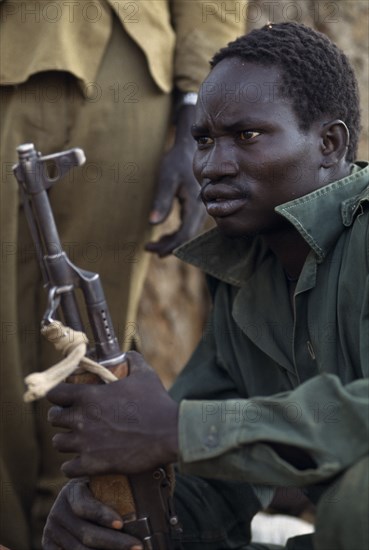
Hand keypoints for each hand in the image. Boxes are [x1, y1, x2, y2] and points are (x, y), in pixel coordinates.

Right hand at [42, 479, 142, 549]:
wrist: (72, 505)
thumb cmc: (95, 493)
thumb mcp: (99, 485)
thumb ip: (112, 490)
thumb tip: (143, 496)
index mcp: (71, 492)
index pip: (85, 505)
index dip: (102, 515)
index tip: (121, 523)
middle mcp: (58, 512)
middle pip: (86, 533)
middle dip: (115, 542)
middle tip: (137, 547)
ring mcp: (51, 531)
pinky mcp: (49, 547)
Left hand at [47, 352, 178, 476]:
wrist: (169, 433)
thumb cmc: (156, 402)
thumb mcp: (145, 374)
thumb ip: (132, 360)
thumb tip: (128, 354)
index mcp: (89, 396)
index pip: (54, 393)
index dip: (58, 395)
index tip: (65, 398)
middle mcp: (81, 419)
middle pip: (53, 418)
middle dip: (62, 417)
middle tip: (75, 419)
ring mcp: (85, 443)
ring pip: (58, 443)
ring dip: (67, 441)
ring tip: (78, 440)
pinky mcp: (93, 464)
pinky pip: (68, 468)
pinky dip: (72, 466)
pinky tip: (81, 461)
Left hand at [145, 105, 205, 256]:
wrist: (189, 148)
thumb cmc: (177, 161)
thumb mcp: (166, 179)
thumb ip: (162, 201)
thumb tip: (152, 223)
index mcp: (195, 204)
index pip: (184, 234)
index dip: (168, 245)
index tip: (150, 248)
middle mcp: (201, 210)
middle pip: (187, 237)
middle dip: (169, 247)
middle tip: (149, 249)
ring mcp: (200, 210)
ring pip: (188, 233)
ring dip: (172, 242)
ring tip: (154, 245)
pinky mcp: (196, 208)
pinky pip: (188, 226)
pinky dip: (177, 234)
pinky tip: (165, 236)